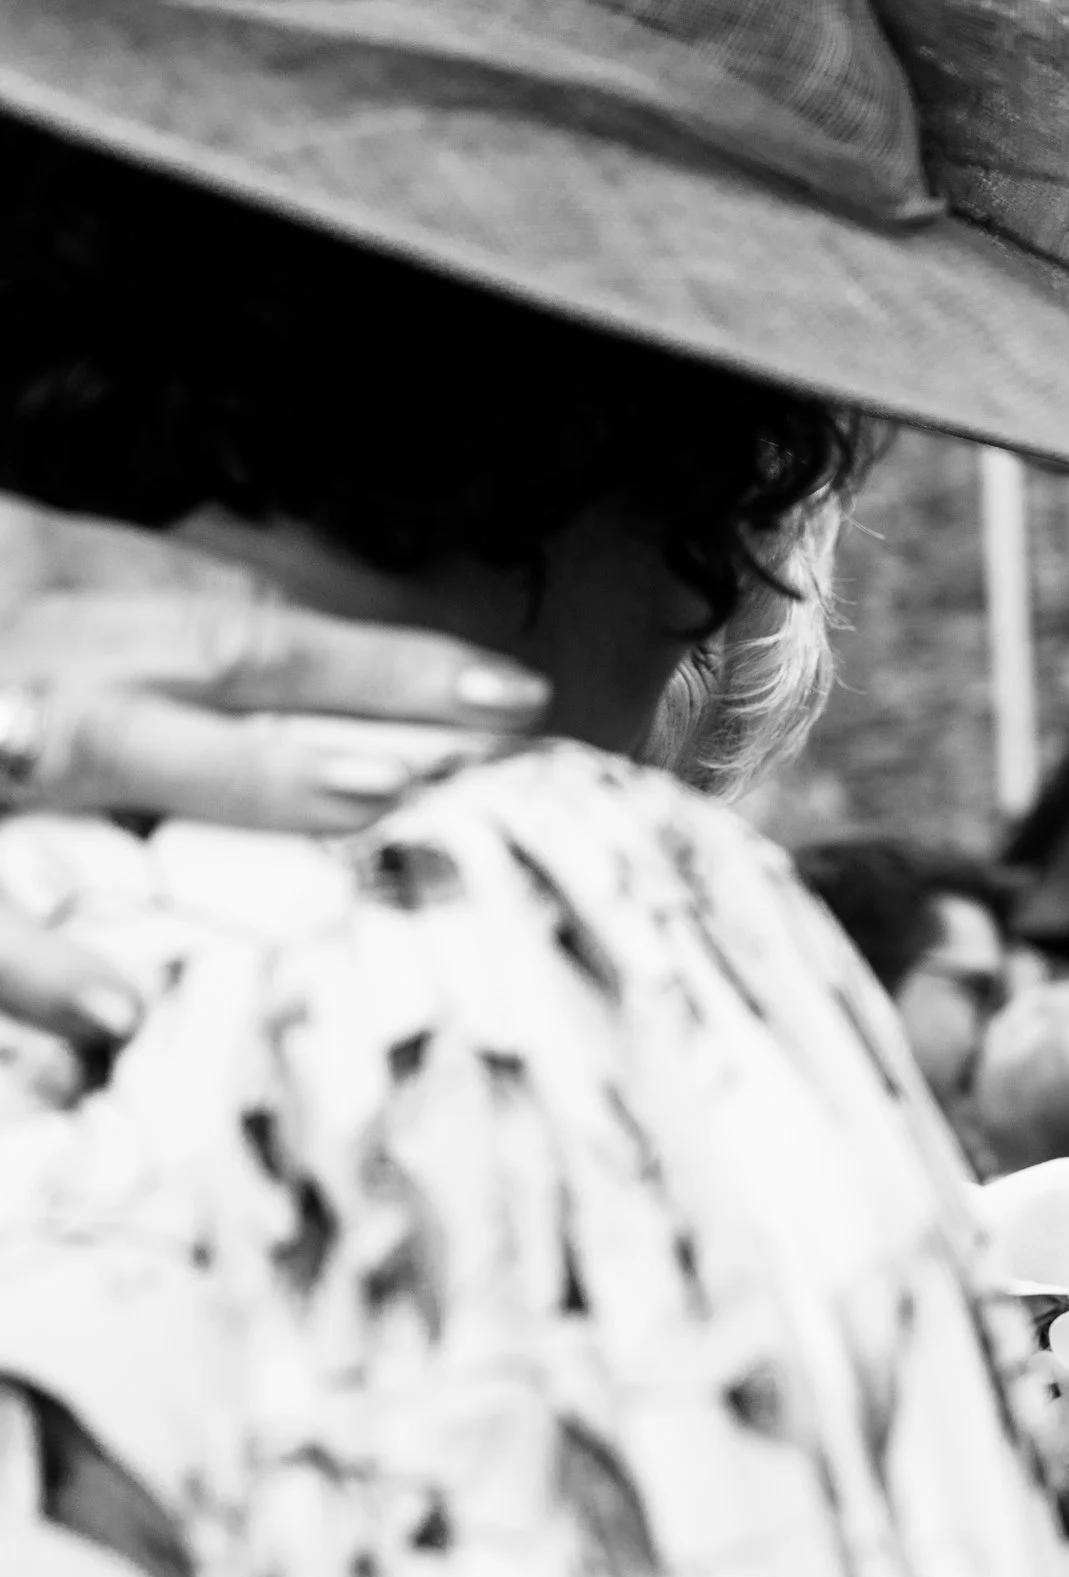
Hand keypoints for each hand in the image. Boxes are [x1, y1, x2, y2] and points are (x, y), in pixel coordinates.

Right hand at [0, 495, 550, 1047]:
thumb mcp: (4, 584)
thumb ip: (96, 611)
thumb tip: (242, 645)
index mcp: (16, 561)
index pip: (224, 600)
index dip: (372, 644)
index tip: (510, 691)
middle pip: (205, 648)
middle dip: (364, 687)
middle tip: (504, 729)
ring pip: (98, 742)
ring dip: (244, 773)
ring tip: (389, 800)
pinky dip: (25, 960)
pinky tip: (128, 1015)